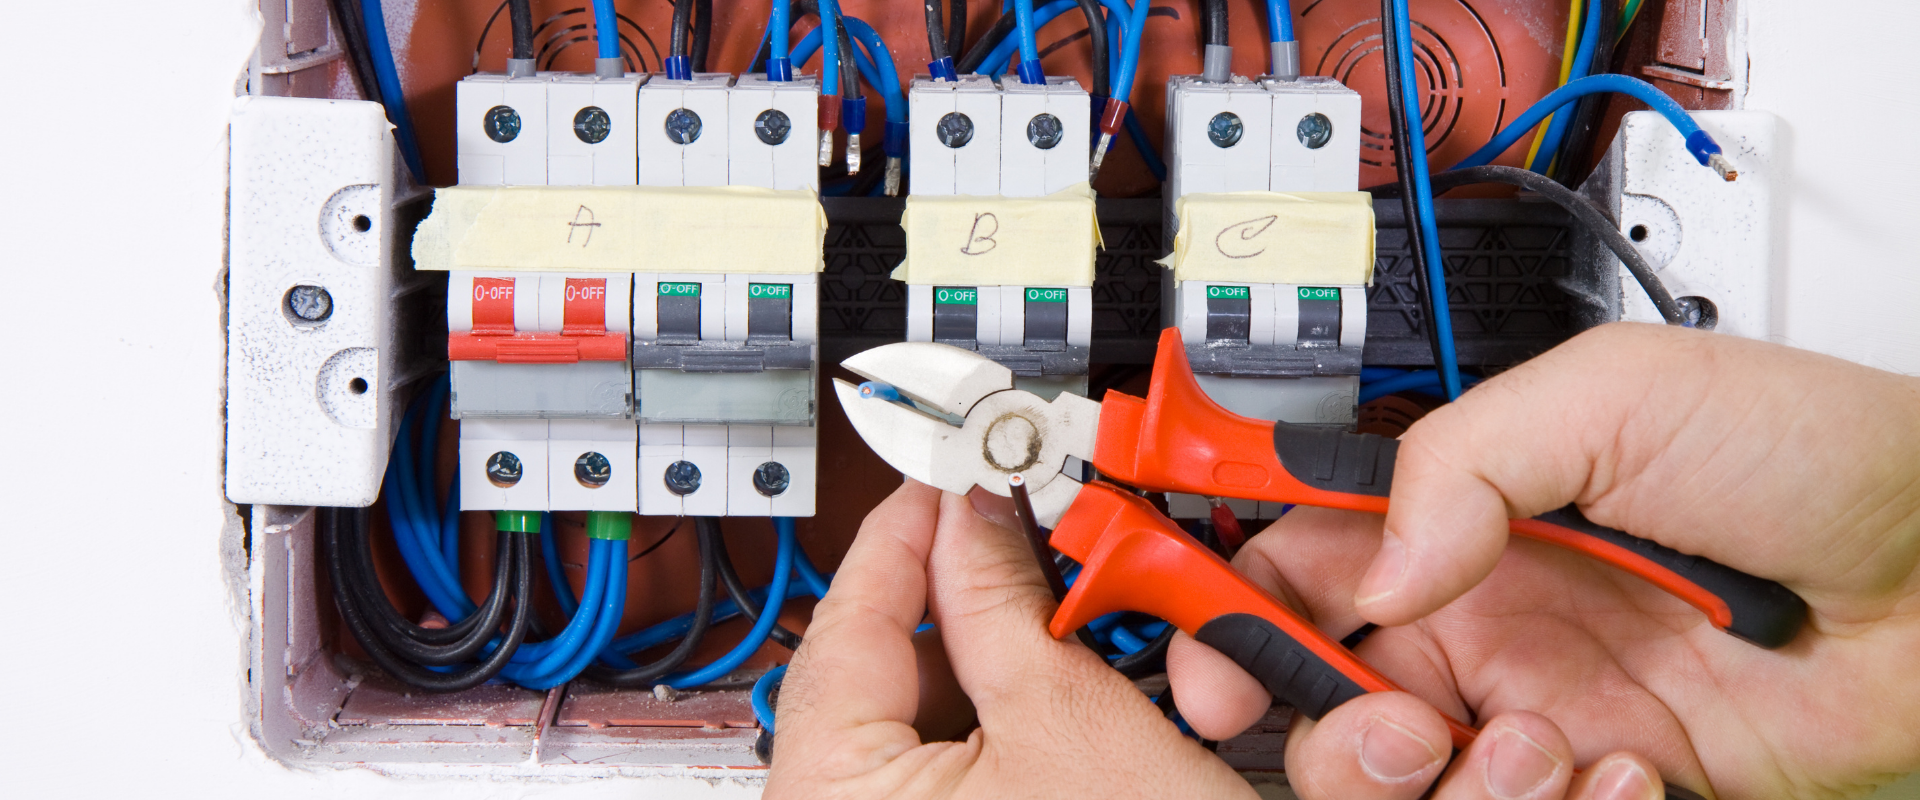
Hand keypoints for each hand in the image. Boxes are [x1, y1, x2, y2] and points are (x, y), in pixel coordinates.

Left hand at [766, 481, 1255, 798]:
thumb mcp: (1070, 721)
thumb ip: (1003, 596)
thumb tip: (976, 512)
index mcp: (827, 792)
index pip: (848, 616)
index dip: (906, 524)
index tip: (945, 468)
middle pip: (878, 667)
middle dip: (960, 597)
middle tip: (1020, 534)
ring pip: (916, 721)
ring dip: (989, 662)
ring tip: (1059, 625)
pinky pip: (943, 772)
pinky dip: (998, 727)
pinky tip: (1057, 702)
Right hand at [1168, 323, 1919, 798]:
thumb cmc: (1808, 452)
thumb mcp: (1610, 397)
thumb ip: (1455, 460)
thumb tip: (1372, 566)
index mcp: (1456, 511)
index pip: (1289, 549)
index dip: (1215, 583)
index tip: (1172, 613)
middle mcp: (1478, 615)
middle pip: (1310, 684)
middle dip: (1311, 714)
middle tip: (1381, 712)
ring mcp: (1532, 708)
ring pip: (1389, 777)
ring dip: (1437, 779)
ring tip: (1535, 738)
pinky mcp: (1594, 784)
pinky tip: (1618, 768)